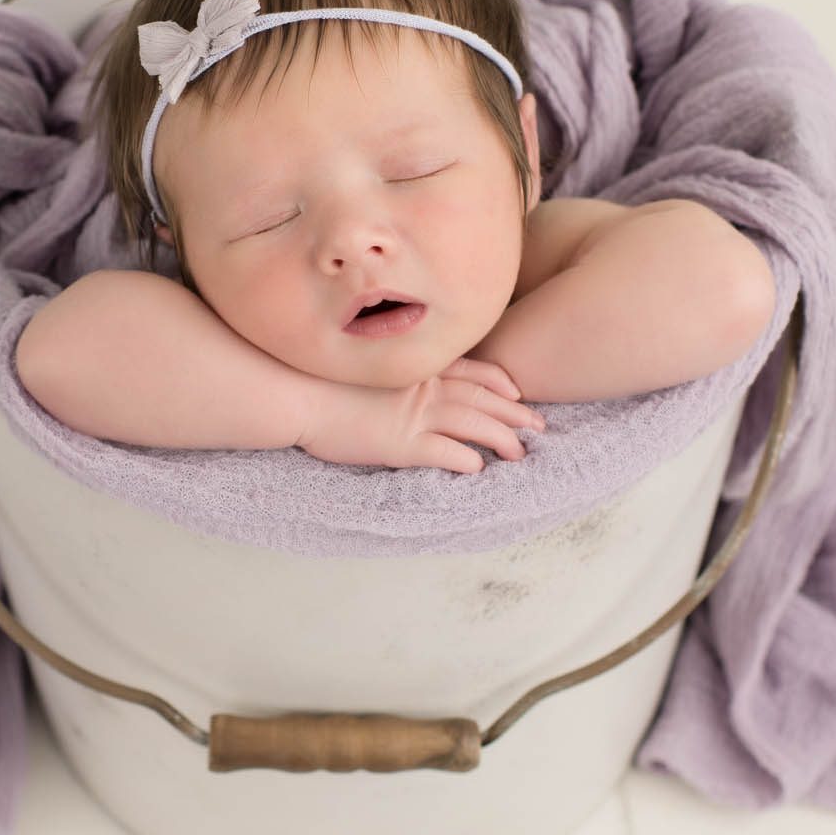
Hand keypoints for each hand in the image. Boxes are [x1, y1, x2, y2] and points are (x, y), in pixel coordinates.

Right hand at [295, 357, 546, 473]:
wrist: (297, 392)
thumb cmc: (320, 380)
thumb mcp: (364, 366)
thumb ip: (391, 370)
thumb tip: (401, 379)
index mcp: (415, 368)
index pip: (468, 370)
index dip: (498, 381)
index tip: (516, 390)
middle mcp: (422, 388)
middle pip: (482, 397)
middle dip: (514, 411)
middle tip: (539, 425)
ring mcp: (414, 415)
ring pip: (473, 423)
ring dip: (502, 438)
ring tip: (521, 453)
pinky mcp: (402, 444)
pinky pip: (445, 452)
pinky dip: (467, 459)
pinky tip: (481, 469)